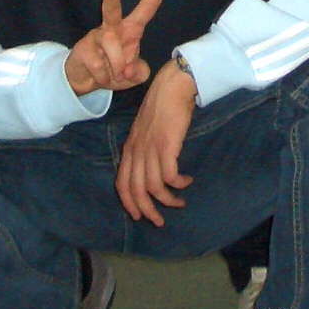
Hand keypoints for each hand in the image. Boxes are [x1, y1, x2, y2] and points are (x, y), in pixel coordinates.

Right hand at [64, 0, 171, 96]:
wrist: (86, 82)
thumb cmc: (114, 71)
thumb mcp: (134, 75)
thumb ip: (139, 72)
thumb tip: (127, 70)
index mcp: (131, 29)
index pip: (147, 7)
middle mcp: (112, 28)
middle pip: (112, 9)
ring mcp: (96, 37)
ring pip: (110, 44)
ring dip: (117, 66)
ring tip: (115, 76)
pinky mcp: (82, 49)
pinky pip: (99, 65)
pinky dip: (104, 78)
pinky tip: (101, 78)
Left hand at [115, 59, 197, 224]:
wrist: (172, 86)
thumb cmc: (162, 106)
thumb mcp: (146, 130)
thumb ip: (145, 148)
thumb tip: (152, 168)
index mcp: (129, 149)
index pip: (122, 184)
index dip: (129, 203)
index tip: (139, 216)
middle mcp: (137, 152)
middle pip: (136, 191)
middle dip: (147, 211)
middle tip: (160, 222)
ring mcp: (151, 149)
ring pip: (153, 187)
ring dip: (167, 200)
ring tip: (180, 202)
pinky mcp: (166, 145)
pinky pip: (169, 175)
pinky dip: (178, 184)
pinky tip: (187, 181)